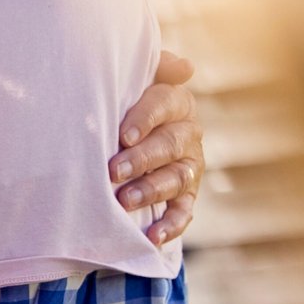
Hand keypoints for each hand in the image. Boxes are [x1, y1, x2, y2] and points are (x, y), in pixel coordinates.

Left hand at [111, 50, 204, 246]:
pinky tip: (153, 237)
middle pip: (169, 145)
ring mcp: (190, 166)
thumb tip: (185, 66)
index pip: (165, 104)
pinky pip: (184, 212)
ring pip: (175, 178)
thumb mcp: (136, 79)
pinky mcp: (187, 195)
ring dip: (151, 190)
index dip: (145, 119)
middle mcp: (188, 133)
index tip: (124, 135)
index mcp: (176, 101)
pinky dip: (170, 226)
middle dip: (142, 159)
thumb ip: (155, 68)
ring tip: (124, 200)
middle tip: (114, 171)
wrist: (126, 133)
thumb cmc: (125, 100)